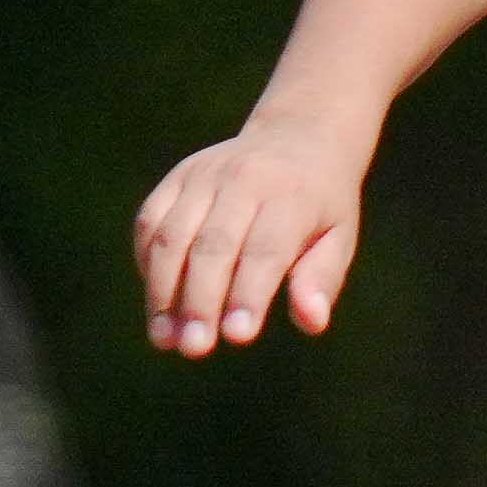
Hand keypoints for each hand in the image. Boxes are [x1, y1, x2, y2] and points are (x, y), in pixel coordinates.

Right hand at [134, 114, 368, 356]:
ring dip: (164, 291)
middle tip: (195, 348)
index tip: (238, 337)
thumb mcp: (338, 237)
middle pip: (213, 245)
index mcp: (291, 196)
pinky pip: (151, 222)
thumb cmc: (320, 206)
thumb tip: (312, 322)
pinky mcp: (176, 178)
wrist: (295, 138)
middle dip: (201, 300)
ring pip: (173, 235)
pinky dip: (148, 265)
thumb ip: (322, 278)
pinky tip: (157, 305)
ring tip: (164, 339)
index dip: (249, 294)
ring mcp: (204, 175)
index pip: (265, 250)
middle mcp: (243, 180)